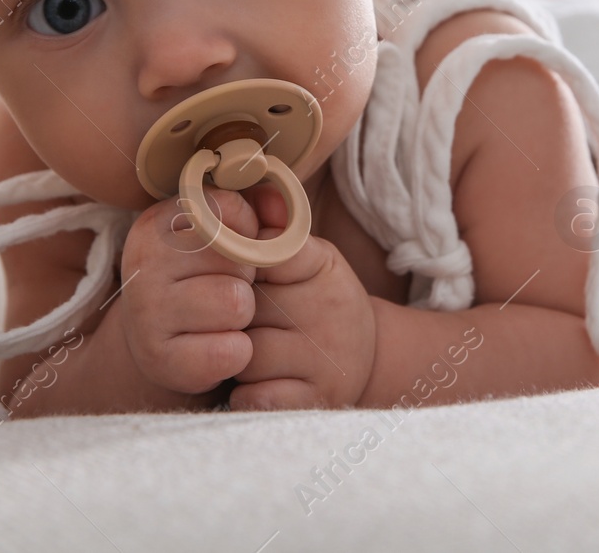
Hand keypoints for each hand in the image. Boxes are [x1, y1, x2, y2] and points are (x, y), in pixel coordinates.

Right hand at [118, 186, 261, 395]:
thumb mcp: (224, 235)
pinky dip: (236, 352)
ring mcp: (146, 311)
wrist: (160, 339)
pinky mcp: (158, 359)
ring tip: (219, 317)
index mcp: (158, 222)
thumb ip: (259, 210)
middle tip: (221, 287)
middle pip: (238, 259)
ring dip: (241, 316)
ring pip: (236, 304)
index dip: (249, 231)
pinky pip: (231, 351)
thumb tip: (283, 207)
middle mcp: (144, 262)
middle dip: (246, 277)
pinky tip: (215, 346)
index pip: (229, 208)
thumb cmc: (201, 277)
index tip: (234, 246)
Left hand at [230, 185, 375, 409]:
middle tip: (238, 320)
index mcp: (323, 266)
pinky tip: (255, 382)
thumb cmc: (319, 300)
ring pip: (245, 355)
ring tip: (247, 349)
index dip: (238, 269)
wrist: (367, 357)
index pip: (262, 255)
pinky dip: (245, 394)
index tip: (239, 278)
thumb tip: (254, 197)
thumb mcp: (309, 257)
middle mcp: (329, 311)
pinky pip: (255, 398)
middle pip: (245, 308)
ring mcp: (326, 360)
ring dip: (234, 356)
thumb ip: (274, 228)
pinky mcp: (315, 401)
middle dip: (231, 316)